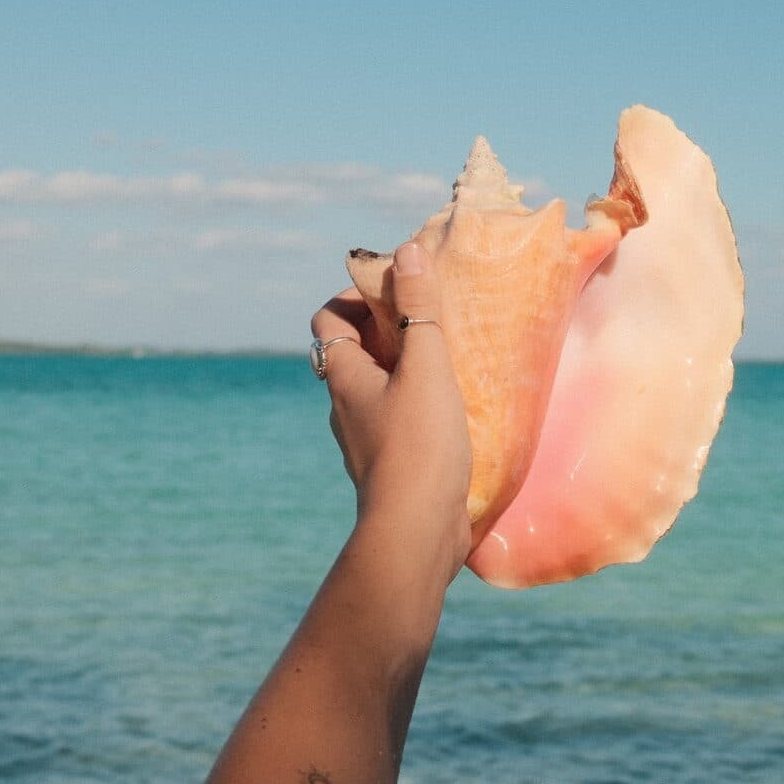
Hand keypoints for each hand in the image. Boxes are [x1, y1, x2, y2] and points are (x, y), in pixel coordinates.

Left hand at [311, 242, 473, 580]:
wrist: (415, 532)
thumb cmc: (418, 444)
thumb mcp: (426, 367)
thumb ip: (419, 310)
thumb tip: (406, 251)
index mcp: (343, 377)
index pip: (328, 320)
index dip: (354, 296)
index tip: (396, 288)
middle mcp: (344, 408)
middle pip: (353, 354)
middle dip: (386, 331)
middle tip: (431, 319)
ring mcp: (365, 442)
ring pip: (376, 392)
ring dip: (404, 372)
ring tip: (449, 361)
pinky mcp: (389, 468)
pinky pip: (396, 424)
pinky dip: (416, 408)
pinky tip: (455, 411)